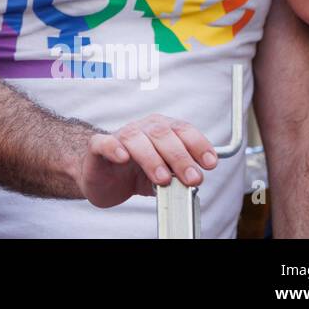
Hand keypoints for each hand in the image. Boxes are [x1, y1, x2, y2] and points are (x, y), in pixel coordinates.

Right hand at [78, 114, 218, 208]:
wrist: (103, 177)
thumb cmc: (135, 173)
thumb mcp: (163, 176)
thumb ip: (177, 175)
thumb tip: (193, 180)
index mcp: (162, 131)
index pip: (183, 130)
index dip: (198, 144)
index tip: (210, 163)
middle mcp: (142, 129)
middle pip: (162, 134)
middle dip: (180, 157)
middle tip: (191, 178)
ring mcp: (119, 136)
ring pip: (136, 138)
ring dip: (152, 158)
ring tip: (162, 179)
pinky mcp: (98, 146)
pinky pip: (105, 143)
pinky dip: (115, 148)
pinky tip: (123, 158)